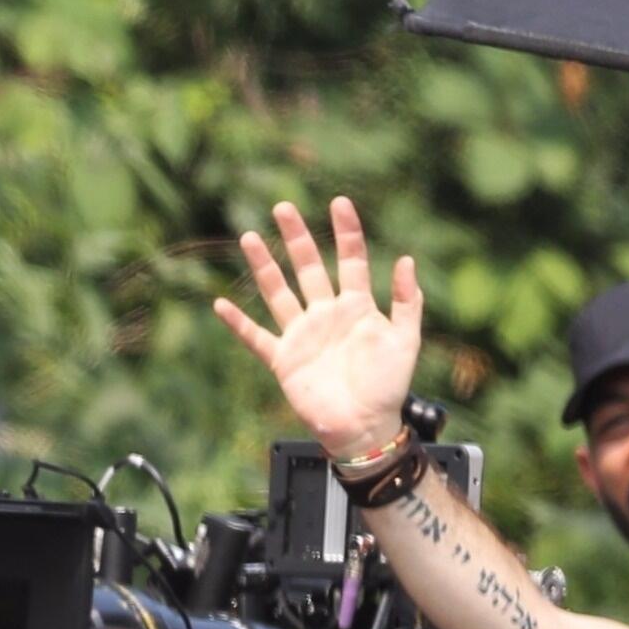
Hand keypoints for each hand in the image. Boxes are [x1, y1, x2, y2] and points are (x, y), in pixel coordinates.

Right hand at [212, 197, 424, 465]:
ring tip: (250, 238)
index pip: (350, 259)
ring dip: (265, 266)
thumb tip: (405, 259)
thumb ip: (405, 300)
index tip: (338, 203)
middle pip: (307, 267)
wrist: (364, 425)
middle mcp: (325, 314)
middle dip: (296, 237)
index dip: (345, 231)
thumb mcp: (406, 339)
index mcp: (357, 306)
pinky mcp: (283, 360)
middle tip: (283, 208)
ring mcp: (302, 335)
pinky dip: (238, 323)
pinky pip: (256, 338)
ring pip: (279, 293)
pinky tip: (222, 305)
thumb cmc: (389, 385)